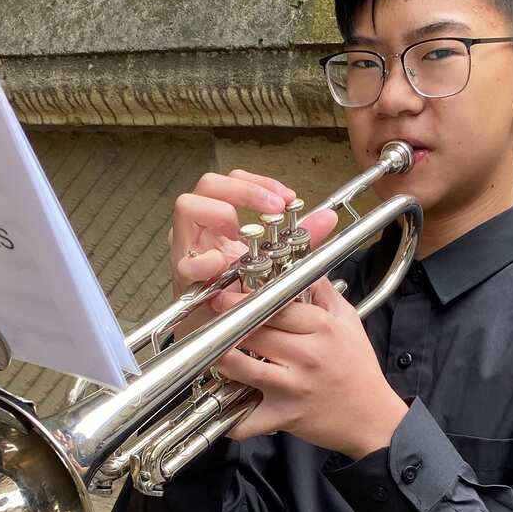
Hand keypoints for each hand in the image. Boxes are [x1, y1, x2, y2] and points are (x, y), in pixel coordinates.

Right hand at [167, 168, 336, 342]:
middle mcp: (200, 228)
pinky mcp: (183, 278)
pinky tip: (223, 265)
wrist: (217, 331)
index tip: (286, 198)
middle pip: (208, 184)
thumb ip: (299, 238)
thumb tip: (329, 217)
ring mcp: (187, 248)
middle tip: (274, 208)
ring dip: (218, 211)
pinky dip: (204, 261)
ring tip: (240, 228)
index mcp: (220, 220)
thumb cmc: (238, 292)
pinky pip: (185, 261)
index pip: (233, 180)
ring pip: (186, 207)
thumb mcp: (272, 259)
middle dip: (244, 190)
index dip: (259, 182)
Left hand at [210, 276, 409, 456]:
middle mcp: (306, 355)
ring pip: (242, 367)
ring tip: (208, 351)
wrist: (373, 418)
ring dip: (219, 358)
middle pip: (253, 330)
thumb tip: (300, 264)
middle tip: (211, 315)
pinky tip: (219, 408)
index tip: (227, 291)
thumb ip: (323, 292)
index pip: (277, 303)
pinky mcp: (284, 416)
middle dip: (226, 320)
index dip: (246, 296)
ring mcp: (292, 387)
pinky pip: (248, 420)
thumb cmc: (358, 368)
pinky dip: (230, 419)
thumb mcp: (349, 321)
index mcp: (323, 328)